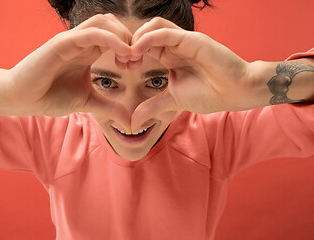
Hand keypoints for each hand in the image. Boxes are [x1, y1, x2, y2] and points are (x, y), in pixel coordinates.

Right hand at [3, 14, 131, 127]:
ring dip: (122, 36)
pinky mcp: (61, 43)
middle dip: (130, 38)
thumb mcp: (88, 102)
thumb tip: (130, 121)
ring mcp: (71, 40)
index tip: (136, 66)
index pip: (115, 35)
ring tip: (129, 57)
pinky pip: (91, 33)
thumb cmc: (50, 96)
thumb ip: (109, 107)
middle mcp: (81, 42)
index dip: (131, 46)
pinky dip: (111, 39)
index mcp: (88, 51)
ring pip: (103, 22)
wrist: (21, 99)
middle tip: (135, 62)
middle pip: (112, 23)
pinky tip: (123, 53)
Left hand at [130, 18, 253, 128]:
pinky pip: (165, 32)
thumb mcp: (173, 101)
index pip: (144, 45)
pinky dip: (147, 39)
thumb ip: (152, 106)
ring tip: (129, 56)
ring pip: (154, 26)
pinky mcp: (192, 40)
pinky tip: (137, 51)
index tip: (122, 67)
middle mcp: (176, 45)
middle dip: (130, 43)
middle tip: (123, 61)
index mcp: (170, 56)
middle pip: (146, 32)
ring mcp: (184, 40)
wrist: (237, 93)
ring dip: (137, 38)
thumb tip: (133, 121)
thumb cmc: (210, 94)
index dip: (130, 53)